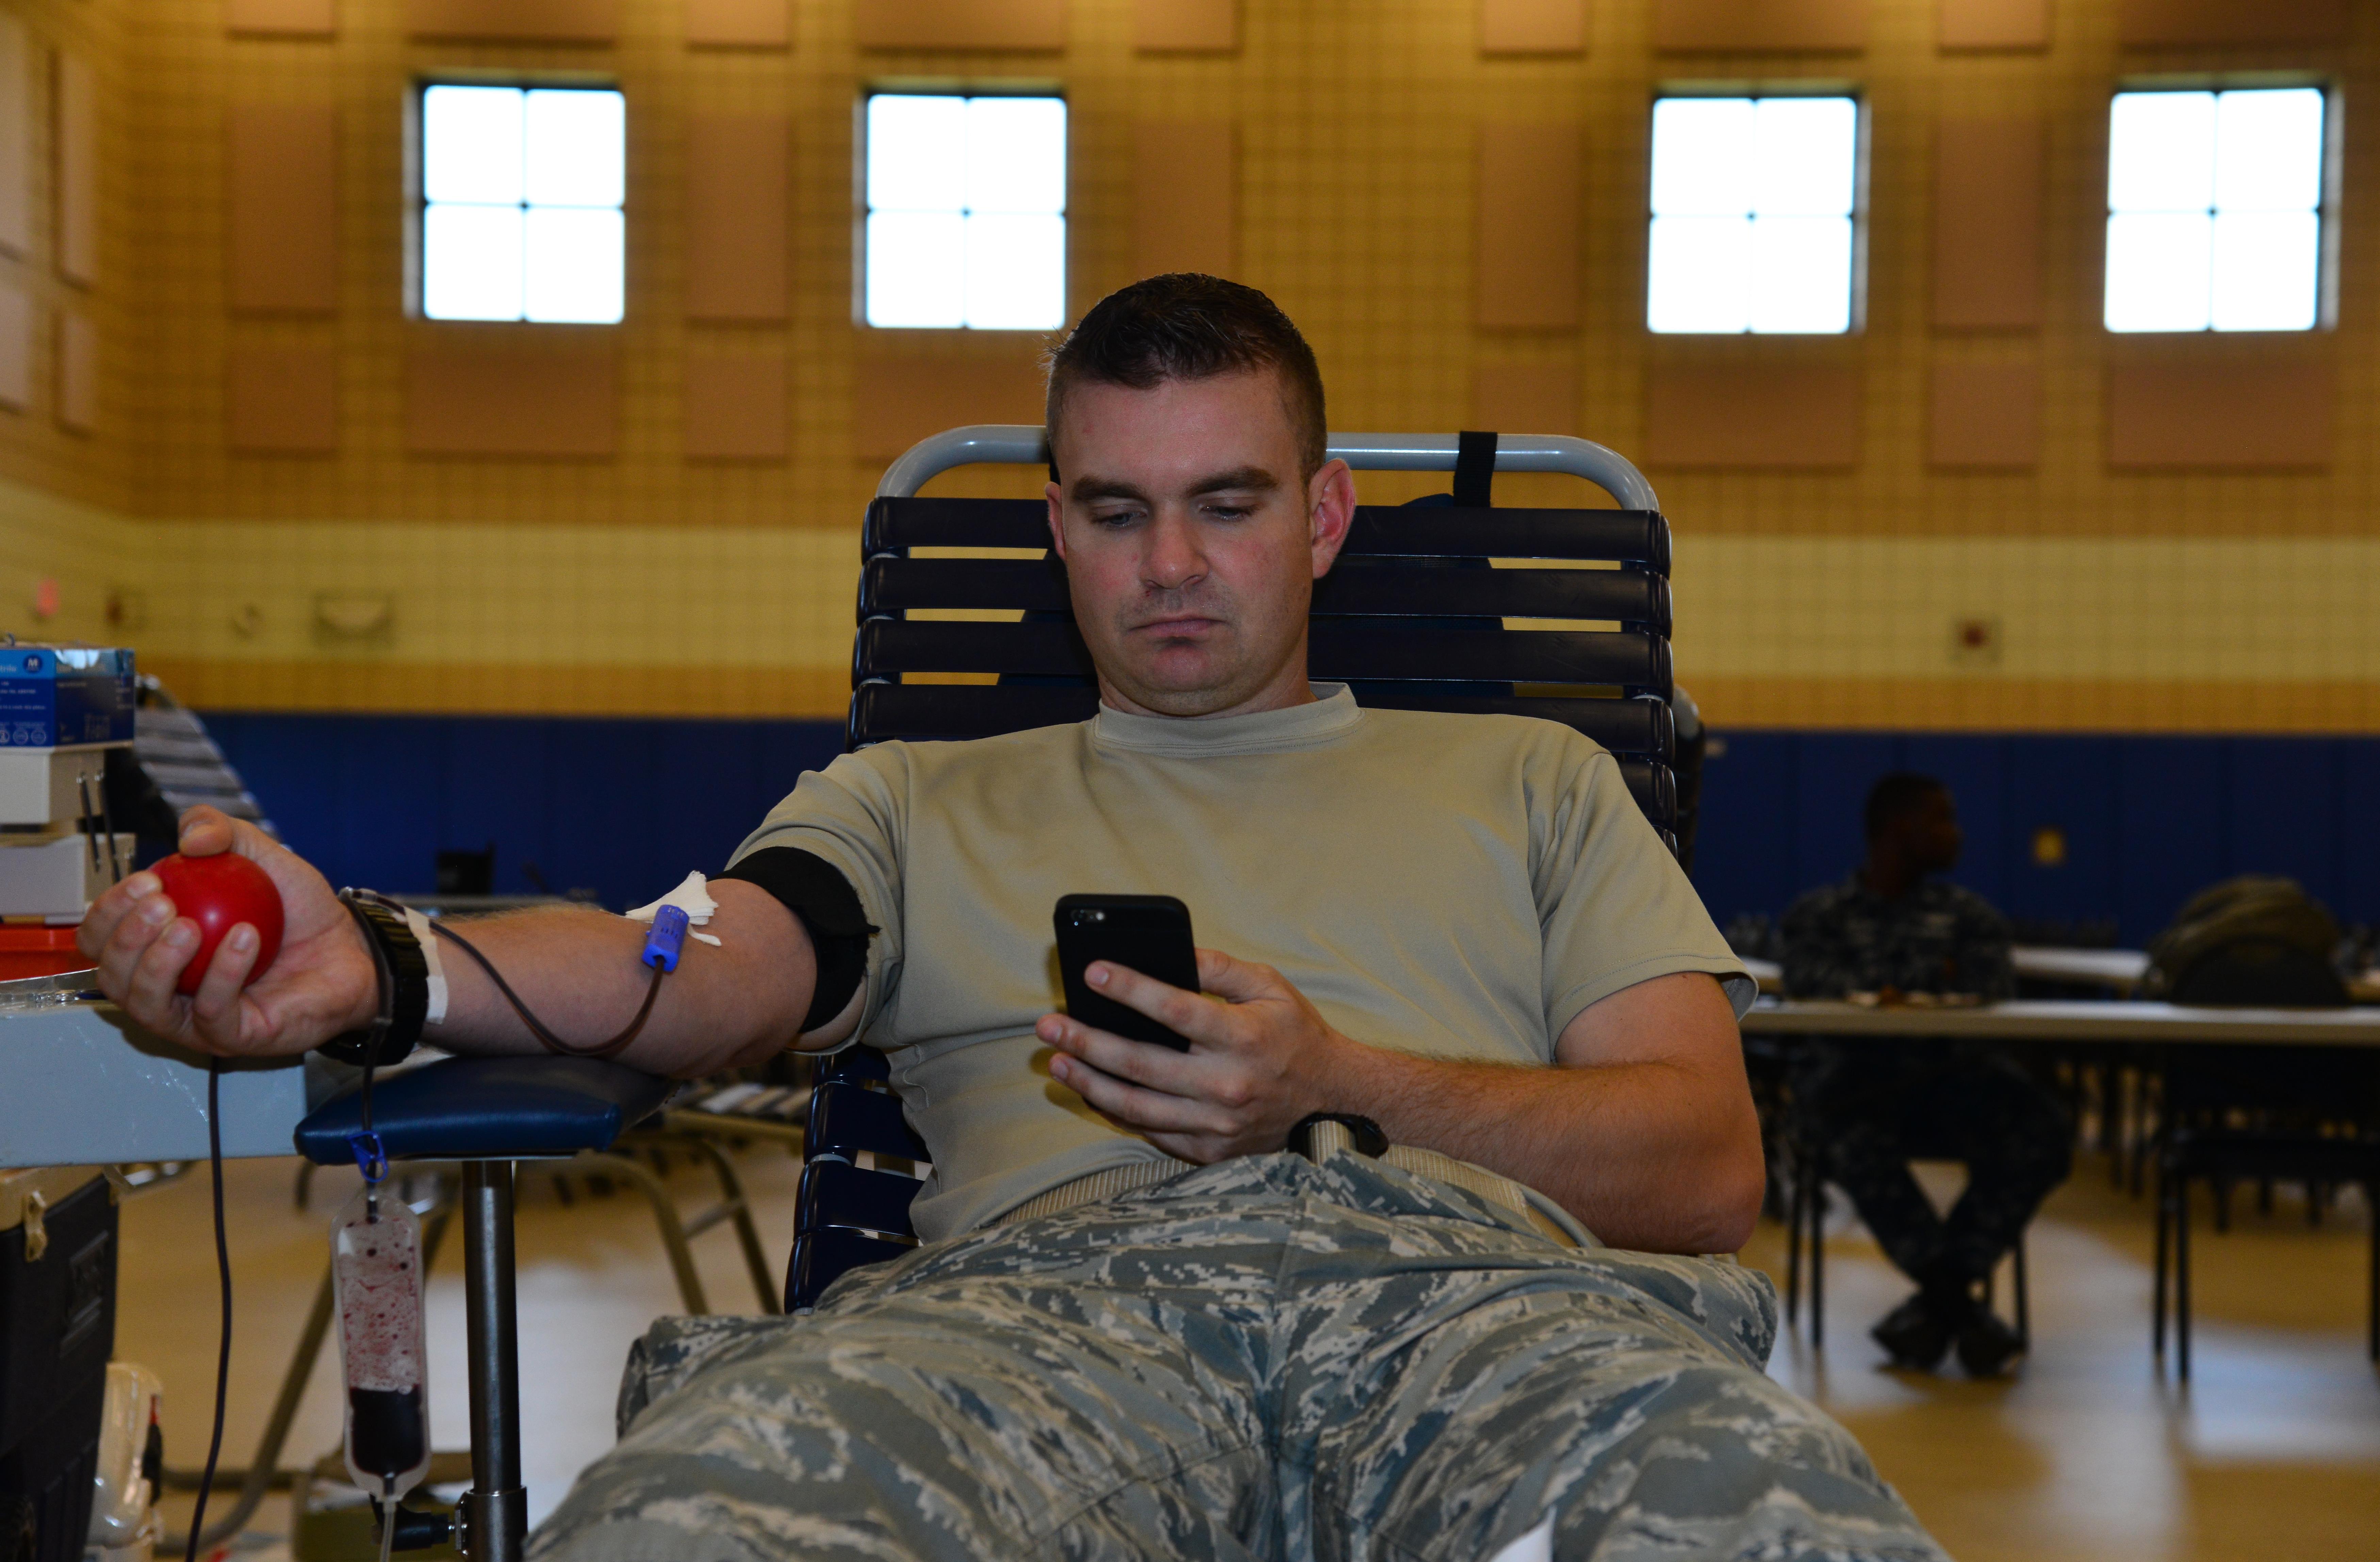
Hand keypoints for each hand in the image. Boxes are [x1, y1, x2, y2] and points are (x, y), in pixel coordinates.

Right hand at [77, 806, 376, 1057]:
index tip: (147, 881)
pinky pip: (213, 1011)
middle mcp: (166, 990)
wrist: (350, 945)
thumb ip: (220, 831)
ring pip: (147, 1005)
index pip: (100, 941)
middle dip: (126, 939)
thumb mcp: (258, 855)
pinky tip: (245, 938)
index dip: (107, 913)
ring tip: (190, 925)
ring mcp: (196, 1019)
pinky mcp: (235, 1037)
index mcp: (156, 949)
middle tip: (163, 903)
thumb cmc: (296, 910)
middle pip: (112, 978)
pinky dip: (223, 973)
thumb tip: (187, 838)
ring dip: (160, 962)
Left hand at [1035, 948, 1357, 1162]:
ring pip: (1136, 1105)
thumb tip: (1173, 951)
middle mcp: (1226, 1084)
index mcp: (1243, 1038)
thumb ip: (1220, 968)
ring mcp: (1216, 1123)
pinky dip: (1116, 1111)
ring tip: (1057, 1061)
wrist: (1332, 1102)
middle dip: (1087, 1040)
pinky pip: (1151, 1131)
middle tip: (1049, 1024)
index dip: (1129, 989)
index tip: (1092, 971)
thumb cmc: (1297, 1037)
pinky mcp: (1209, 1149)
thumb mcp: (1271, 989)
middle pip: (1140, 1063)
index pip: (1175, 1009)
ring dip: (1088, 1082)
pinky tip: (1091, 1090)